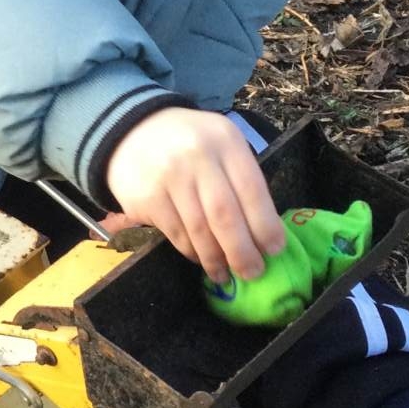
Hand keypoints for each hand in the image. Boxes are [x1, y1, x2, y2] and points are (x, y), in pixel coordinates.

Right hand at [103, 108, 284, 283]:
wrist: (133, 132)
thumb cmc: (190, 144)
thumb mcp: (222, 145)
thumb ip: (241, 179)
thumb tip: (264, 233)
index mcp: (225, 141)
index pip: (252, 190)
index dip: (266, 225)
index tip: (275, 250)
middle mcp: (197, 156)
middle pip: (225, 215)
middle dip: (242, 251)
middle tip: (253, 273)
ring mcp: (168, 177)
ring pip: (199, 230)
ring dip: (216, 259)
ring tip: (226, 275)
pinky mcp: (146, 198)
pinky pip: (176, 234)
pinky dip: (192, 252)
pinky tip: (201, 259)